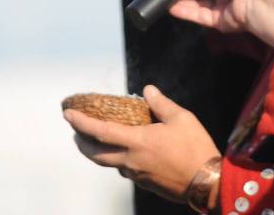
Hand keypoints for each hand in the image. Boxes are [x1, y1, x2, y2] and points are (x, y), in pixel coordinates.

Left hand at [63, 85, 219, 203]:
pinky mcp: (144, 182)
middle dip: (81, 142)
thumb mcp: (182, 118)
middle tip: (75, 131)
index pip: (100, 131)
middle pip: (95, 153)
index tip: (67, 113)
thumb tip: (147, 90)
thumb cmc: (195, 147)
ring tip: (96, 140)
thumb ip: (161, 104)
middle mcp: (131, 160)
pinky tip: (125, 151)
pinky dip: (116, 158)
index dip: (80, 122)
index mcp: (138, 142)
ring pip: (108, 163)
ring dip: (97, 151)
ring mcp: (136, 174)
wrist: (206, 182)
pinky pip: (123, 169)